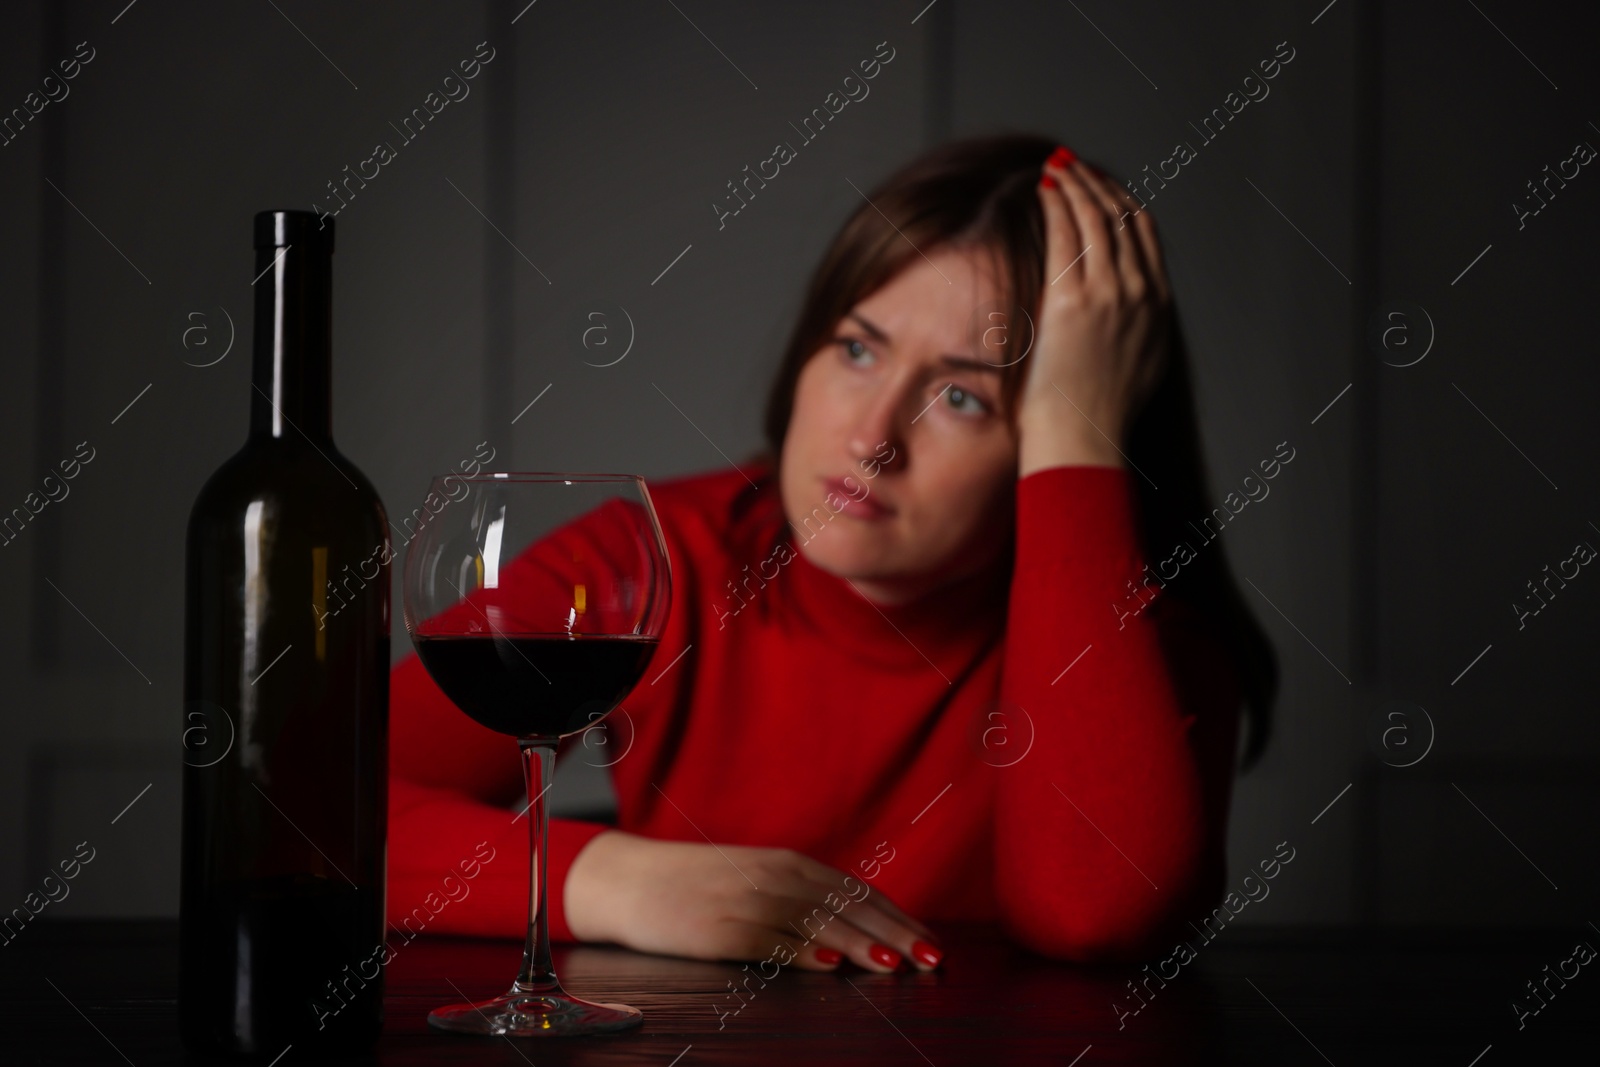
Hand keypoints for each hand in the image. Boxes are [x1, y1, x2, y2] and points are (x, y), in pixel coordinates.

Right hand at [564, 830, 942, 972]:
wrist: (629, 880)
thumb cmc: (696, 885)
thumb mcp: (755, 879)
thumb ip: (799, 898)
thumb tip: (852, 928)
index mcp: (788, 863)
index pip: (856, 892)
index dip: (897, 916)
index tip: (930, 940)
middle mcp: (775, 878)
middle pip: (846, 908)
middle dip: (893, 933)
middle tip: (931, 959)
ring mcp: (748, 903)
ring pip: (816, 925)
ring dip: (859, 945)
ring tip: (895, 965)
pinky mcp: (720, 930)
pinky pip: (770, 943)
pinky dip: (802, 954)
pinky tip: (830, 967)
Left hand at [1019, 146, 1171, 476]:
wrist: (1082, 439)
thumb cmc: (1097, 416)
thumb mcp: (1137, 368)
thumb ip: (1135, 333)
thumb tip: (1124, 318)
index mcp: (1159, 307)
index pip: (1146, 235)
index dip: (1123, 202)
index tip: (1103, 187)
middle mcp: (1141, 293)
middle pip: (1123, 217)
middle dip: (1097, 184)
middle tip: (1074, 165)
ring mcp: (1110, 294)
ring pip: (1096, 217)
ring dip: (1076, 185)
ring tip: (1057, 167)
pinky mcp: (1074, 299)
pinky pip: (1066, 233)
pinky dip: (1057, 203)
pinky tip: (1044, 187)